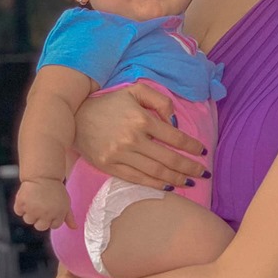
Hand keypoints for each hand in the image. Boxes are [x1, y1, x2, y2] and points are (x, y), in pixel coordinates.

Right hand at [14, 179, 76, 230]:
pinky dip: (20, 206)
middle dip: (40, 218)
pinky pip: (18, 211)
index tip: (50, 208)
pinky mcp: (22, 202)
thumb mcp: (66, 202)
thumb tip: (74, 228)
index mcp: (58, 214)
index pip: (53, 226)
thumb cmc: (55, 189)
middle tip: (41, 206)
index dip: (51, 218)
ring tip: (34, 200)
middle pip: (40, 227)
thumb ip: (69, 217)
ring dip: (30, 212)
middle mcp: (45, 214)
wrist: (44, 174)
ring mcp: (33, 209)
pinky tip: (27, 198)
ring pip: (28, 220)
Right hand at [74, 81, 208, 186]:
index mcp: (141, 119)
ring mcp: (120, 155)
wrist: (75, 116)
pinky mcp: (110, 167)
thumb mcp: (135, 91)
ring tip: (190, 182)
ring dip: (177, 179)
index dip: (192, 147)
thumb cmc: (110, 103)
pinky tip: (168, 186)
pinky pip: (138, 179)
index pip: (175, 137)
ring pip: (156, 172)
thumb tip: (175, 122)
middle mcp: (132, 139)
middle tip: (203, 173)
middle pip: (169, 159)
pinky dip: (156, 185)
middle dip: (190, 167)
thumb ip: (159, 100)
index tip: (203, 152)